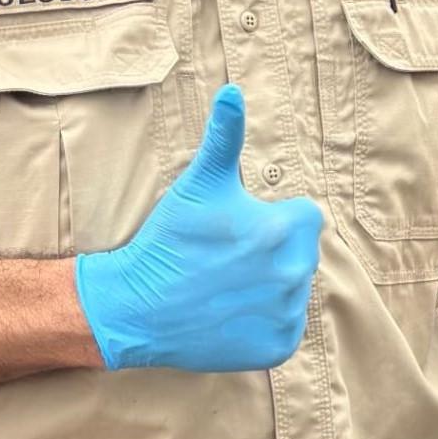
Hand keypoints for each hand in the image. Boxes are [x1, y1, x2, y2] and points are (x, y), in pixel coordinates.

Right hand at [74, 86, 323, 372]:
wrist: (134, 306)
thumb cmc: (170, 240)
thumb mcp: (200, 183)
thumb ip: (225, 136)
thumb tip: (233, 90)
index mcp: (288, 228)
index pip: (304, 218)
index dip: (268, 220)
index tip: (235, 231)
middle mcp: (296, 272)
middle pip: (300, 254)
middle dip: (271, 253)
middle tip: (226, 260)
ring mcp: (287, 313)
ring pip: (292, 290)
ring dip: (267, 288)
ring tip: (224, 287)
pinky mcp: (277, 348)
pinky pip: (284, 327)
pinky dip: (263, 323)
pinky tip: (229, 314)